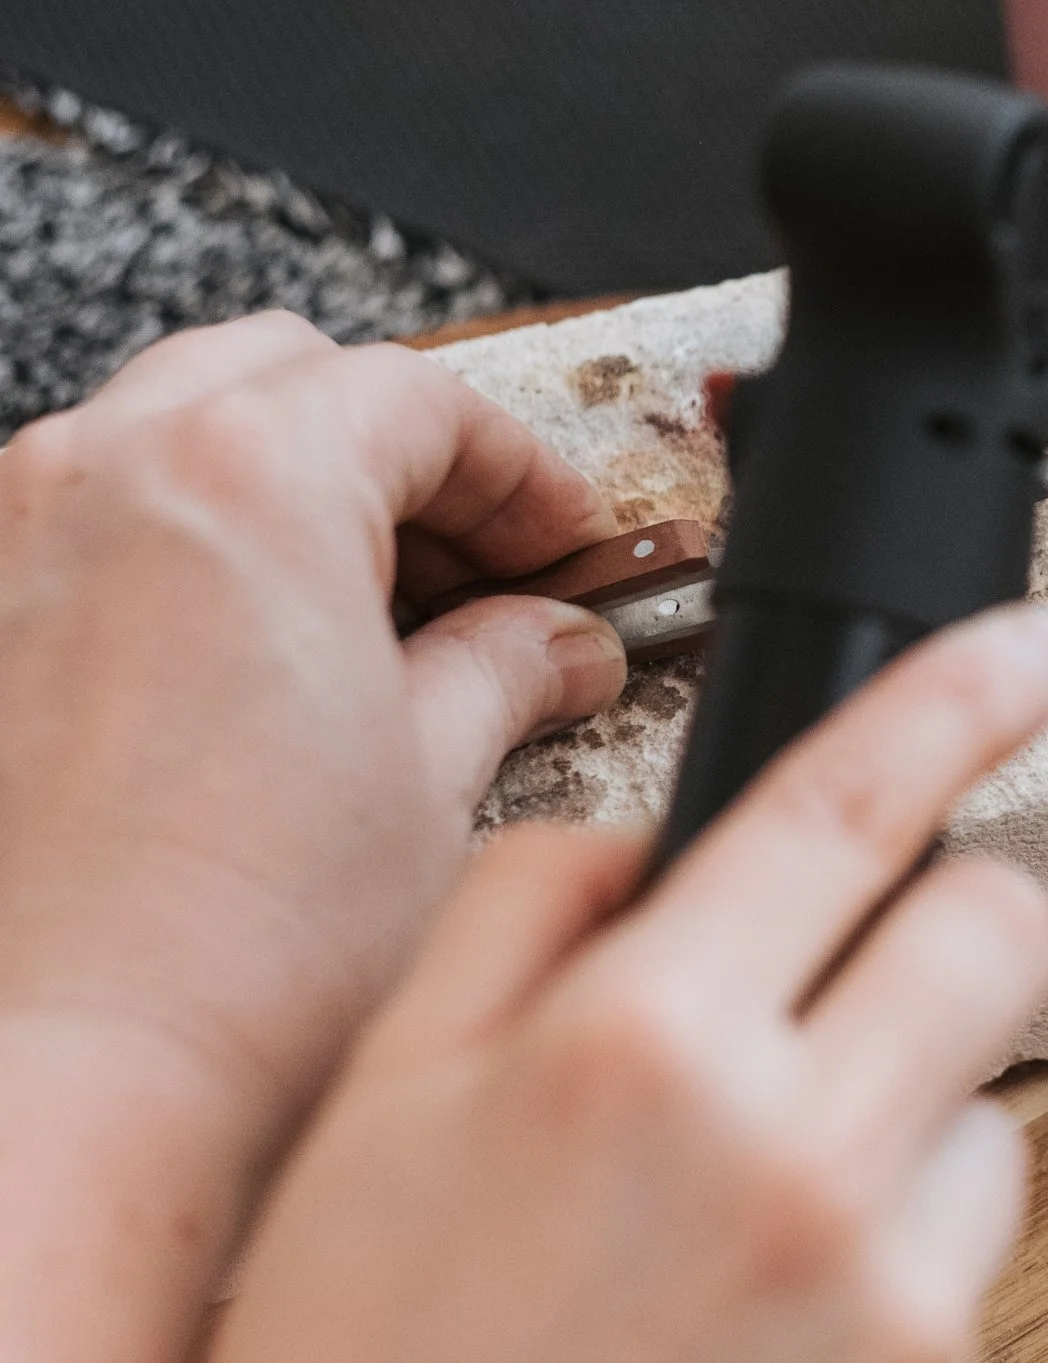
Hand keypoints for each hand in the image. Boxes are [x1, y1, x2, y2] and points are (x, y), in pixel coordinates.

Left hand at [0, 314, 626, 1361]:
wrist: (64, 1089)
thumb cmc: (224, 958)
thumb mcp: (434, 781)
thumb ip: (508, 669)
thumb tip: (551, 645)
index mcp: (245, 475)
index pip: (425, 401)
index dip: (527, 472)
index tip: (570, 539)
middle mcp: (99, 480)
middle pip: (286, 379)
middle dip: (402, 454)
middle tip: (489, 564)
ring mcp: (7, 552)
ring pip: (173, 438)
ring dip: (291, 496)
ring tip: (380, 621)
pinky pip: (93, 536)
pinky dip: (191, 562)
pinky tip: (263, 675)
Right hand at [212, 604, 1047, 1362]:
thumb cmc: (373, 1354)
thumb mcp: (384, 1101)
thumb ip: (519, 915)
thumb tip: (651, 839)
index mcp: (639, 1050)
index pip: (847, 807)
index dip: (960, 696)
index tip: (1031, 646)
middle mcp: (791, 1155)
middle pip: (1000, 928)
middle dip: (948, 919)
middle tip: (859, 972)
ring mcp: (881, 1282)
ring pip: (996, 1101)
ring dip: (911, 1114)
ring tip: (760, 1203)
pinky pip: (968, 1245)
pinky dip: (901, 1243)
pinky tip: (774, 1297)